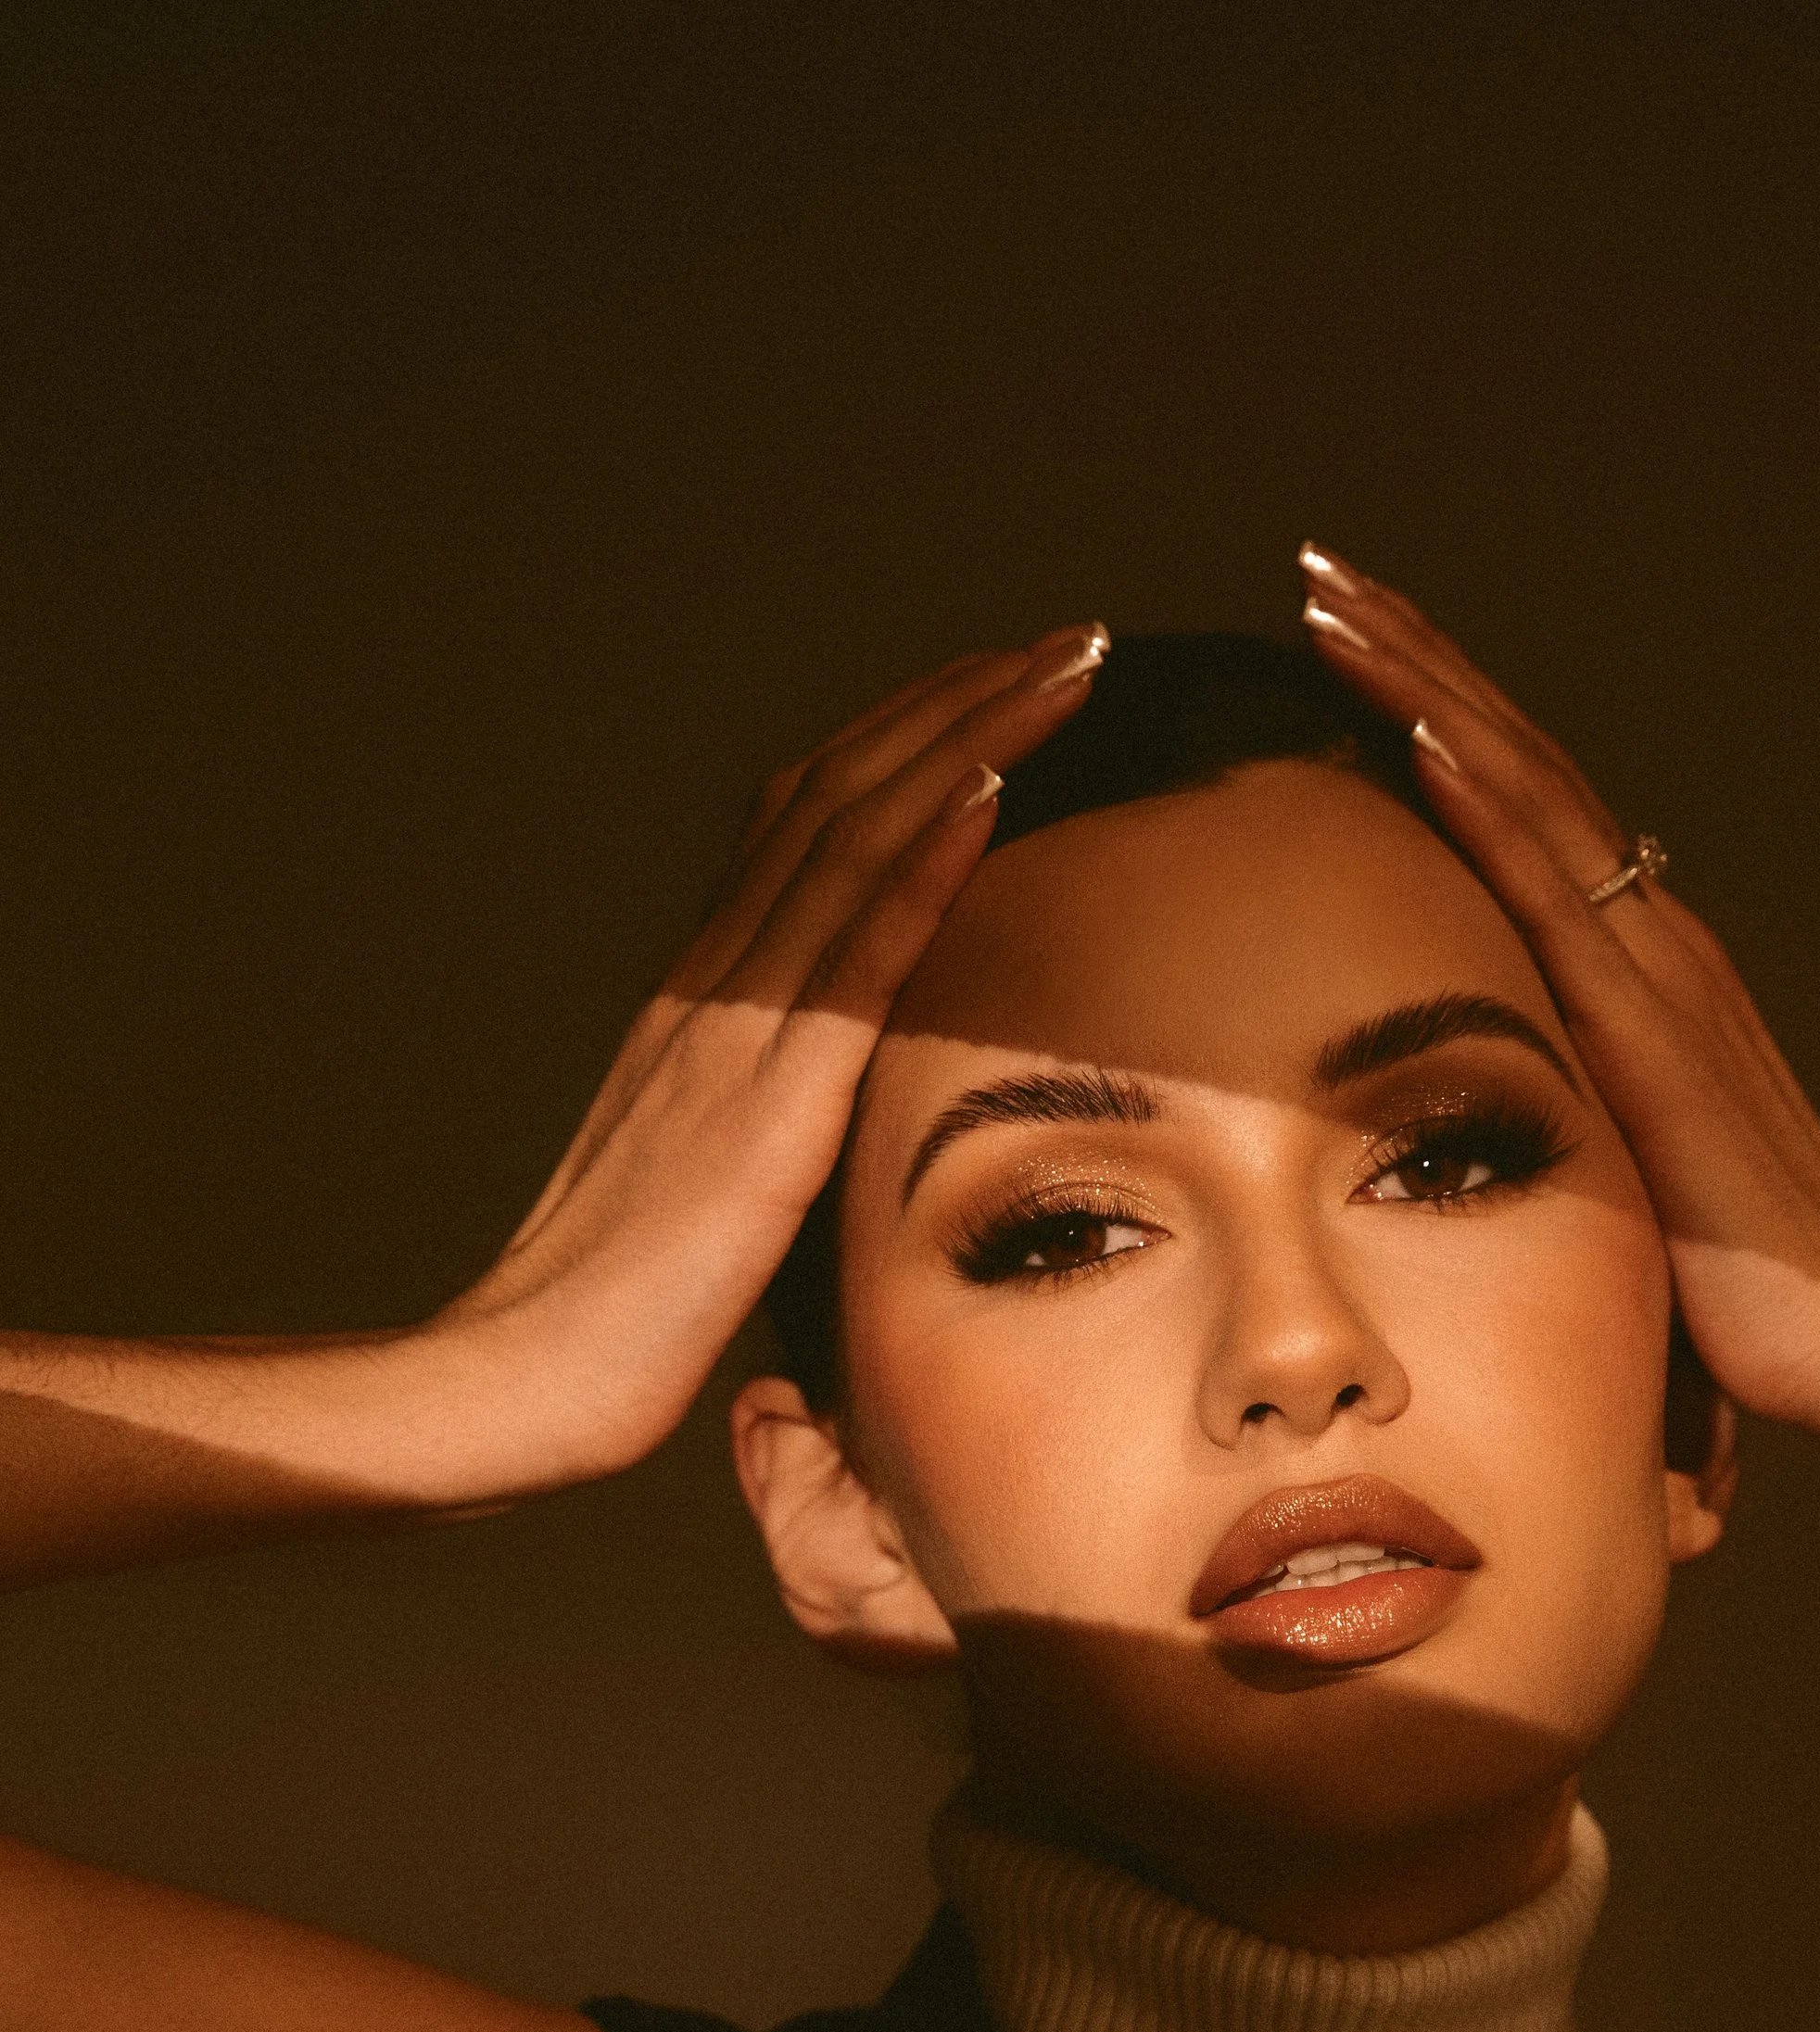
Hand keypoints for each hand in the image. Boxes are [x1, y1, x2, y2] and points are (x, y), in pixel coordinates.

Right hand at [427, 625, 1110, 1494]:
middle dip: (957, 704)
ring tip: (1063, 665)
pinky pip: (853, 953)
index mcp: (701, 1004)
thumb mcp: (712, 1194)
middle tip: (1062, 639)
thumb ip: (766, 1131)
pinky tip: (993, 787)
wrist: (528, 1377)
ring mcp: (731, 1032)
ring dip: (967, 737)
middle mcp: (713, 986)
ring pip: (854, 836)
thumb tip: (831, 1122)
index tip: (994, 692)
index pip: (805, 828)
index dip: (904, 745)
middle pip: (839, 794)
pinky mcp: (764, 1102)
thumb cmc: (618, 1320)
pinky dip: (924, 858)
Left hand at [1296, 548, 1819, 1428]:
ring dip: (1425, 690)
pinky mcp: (1647, 1027)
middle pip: (1516, 760)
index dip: (1440, 713)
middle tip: (1320, 571)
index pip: (1525, 804)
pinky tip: (1418, 733)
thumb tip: (1471, 1130)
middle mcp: (1653, 937)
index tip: (1350, 640)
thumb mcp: (1630, 1172)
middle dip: (1416, 658)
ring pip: (1523, 790)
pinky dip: (1485, 804)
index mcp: (1643, 966)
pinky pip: (1551, 893)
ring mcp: (1656, 969)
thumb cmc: (1741, 1287)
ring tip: (1333, 604)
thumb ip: (1568, 1118)